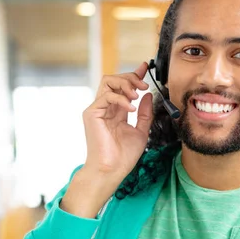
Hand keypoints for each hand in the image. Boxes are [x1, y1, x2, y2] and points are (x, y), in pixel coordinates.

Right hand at [61, 63, 153, 217]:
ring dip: (125, 83)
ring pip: (108, 81)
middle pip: (114, 79)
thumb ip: (145, 113)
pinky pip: (106, 96)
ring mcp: (97, 109)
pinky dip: (121, 99)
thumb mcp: (141, 131)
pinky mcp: (92, 113)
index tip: (146, 67)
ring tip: (137, 94)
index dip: (134, 74)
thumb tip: (147, 95)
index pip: (123, 87)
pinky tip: (131, 109)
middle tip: (144, 85)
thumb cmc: (123, 156)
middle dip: (131, 77)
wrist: (111, 170)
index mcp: (116, 112)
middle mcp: (105, 108)